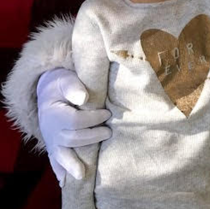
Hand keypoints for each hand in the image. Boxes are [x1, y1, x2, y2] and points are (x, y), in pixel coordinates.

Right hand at [37, 68, 111, 186]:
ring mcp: (51, 139)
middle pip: (71, 138)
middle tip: (109, 132)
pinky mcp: (53, 144)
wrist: (48, 91)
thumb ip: (74, 87)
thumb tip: (84, 99)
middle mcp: (50, 128)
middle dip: (92, 137)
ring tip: (82, 175)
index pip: (75, 120)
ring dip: (71, 164)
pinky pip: (54, 159)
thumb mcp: (66, 79)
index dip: (93, 118)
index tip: (107, 114)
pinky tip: (65, 181)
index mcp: (53, 112)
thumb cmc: (62, 84)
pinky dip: (59, 170)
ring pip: (61, 153)